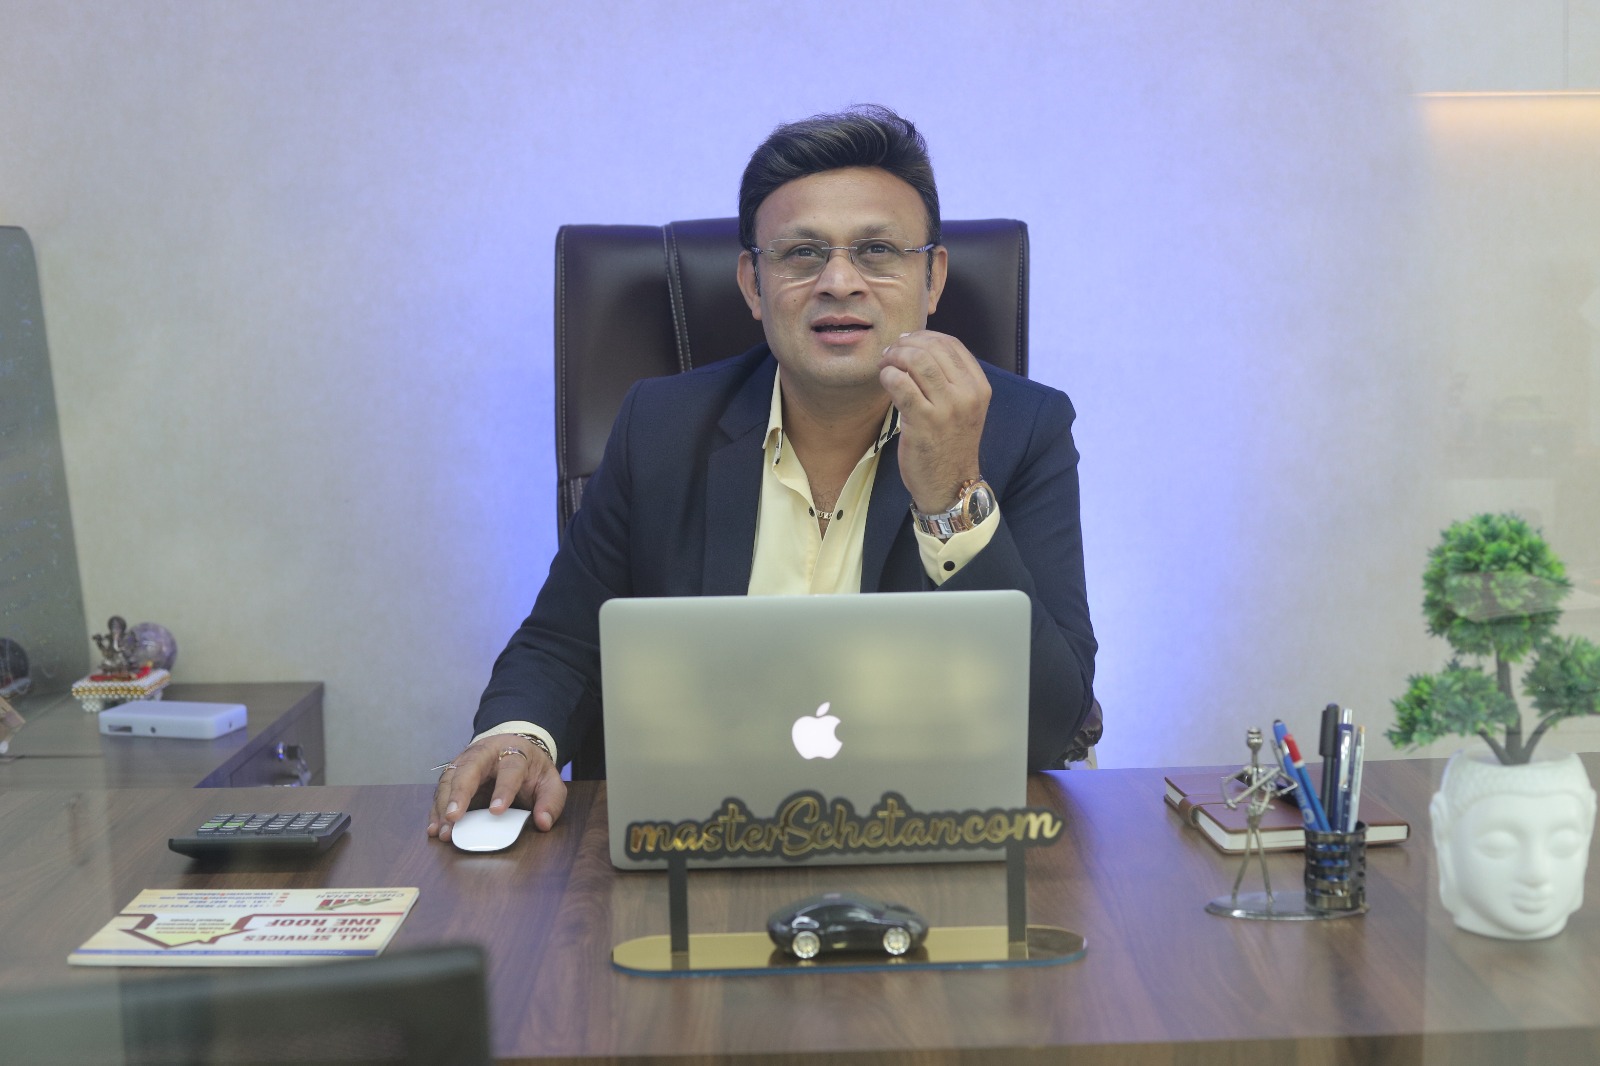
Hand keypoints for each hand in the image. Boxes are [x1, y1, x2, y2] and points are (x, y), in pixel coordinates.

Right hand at [427, 734, 566, 840]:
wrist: (513, 748)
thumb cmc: (531, 768)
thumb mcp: (549, 781)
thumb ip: (551, 801)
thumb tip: (544, 822)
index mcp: (513, 752)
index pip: (510, 769)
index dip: (503, 790)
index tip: (496, 811)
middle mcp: (485, 753)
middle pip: (469, 768)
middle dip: (460, 792)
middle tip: (454, 817)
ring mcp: (465, 761)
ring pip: (450, 779)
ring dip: (444, 806)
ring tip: (444, 831)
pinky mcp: (453, 774)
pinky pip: (441, 790)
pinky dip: (436, 810)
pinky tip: (435, 828)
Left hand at [878, 330, 990, 512]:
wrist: (950, 483)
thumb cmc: (950, 443)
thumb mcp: (963, 407)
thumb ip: (950, 378)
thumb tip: (917, 345)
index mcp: (979, 386)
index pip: (951, 344)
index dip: (924, 336)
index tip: (906, 341)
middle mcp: (967, 394)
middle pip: (932, 348)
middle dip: (905, 344)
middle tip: (890, 353)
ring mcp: (947, 408)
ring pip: (917, 361)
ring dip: (894, 357)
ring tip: (885, 365)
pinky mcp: (924, 422)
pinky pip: (901, 384)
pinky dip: (888, 376)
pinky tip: (885, 381)